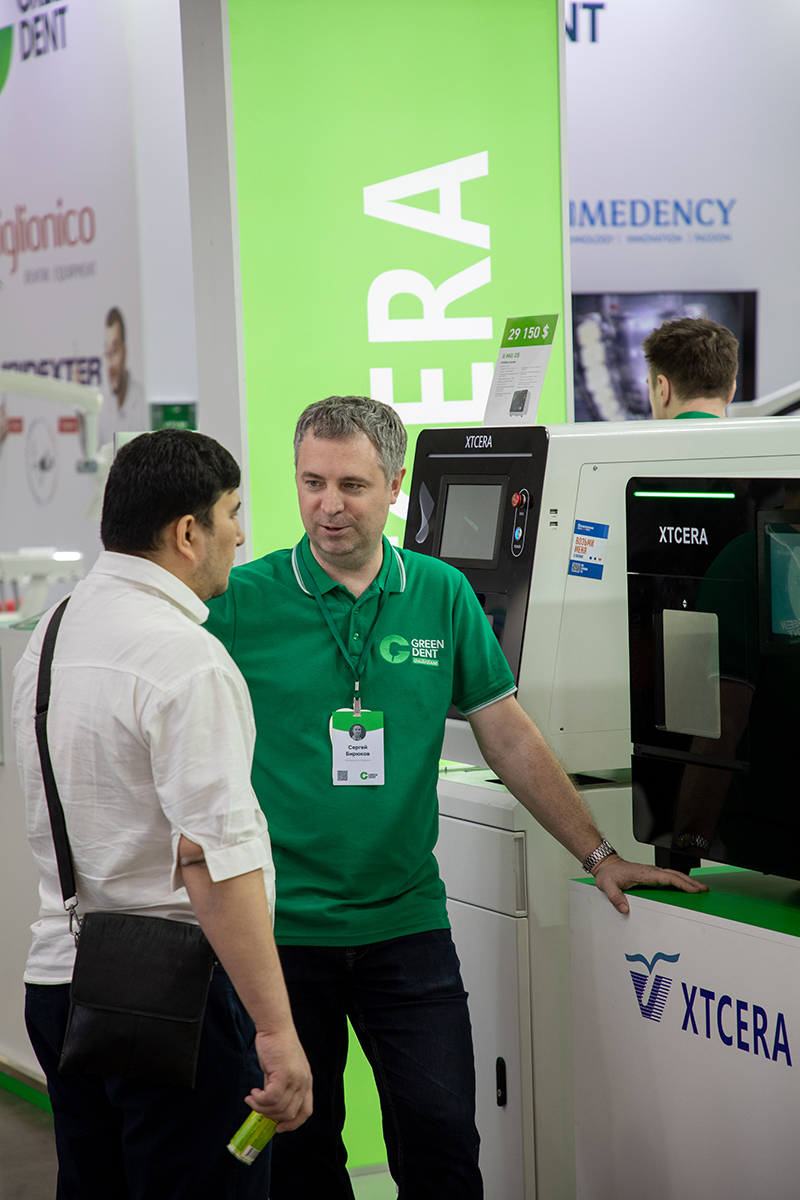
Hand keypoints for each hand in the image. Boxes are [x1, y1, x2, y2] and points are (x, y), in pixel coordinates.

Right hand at [246, 1028, 312, 1131]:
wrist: (275, 1027)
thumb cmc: (277, 1045)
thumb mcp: (283, 1070)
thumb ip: (280, 1087)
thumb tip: (269, 1105)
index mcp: (306, 1082)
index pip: (306, 1111)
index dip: (293, 1124)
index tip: (278, 1127)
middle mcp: (303, 1082)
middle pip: (290, 1113)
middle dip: (271, 1116)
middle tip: (258, 1108)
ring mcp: (295, 1079)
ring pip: (278, 1108)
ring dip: (261, 1108)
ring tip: (252, 1098)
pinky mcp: (283, 1075)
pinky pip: (270, 1098)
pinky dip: (259, 1100)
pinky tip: (254, 1093)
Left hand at [592, 855, 708, 914]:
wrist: (606, 865)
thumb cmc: (609, 874)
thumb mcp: (608, 886)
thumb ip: (616, 898)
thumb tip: (625, 909)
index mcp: (644, 873)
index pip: (667, 877)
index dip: (681, 883)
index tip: (693, 889)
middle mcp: (650, 871)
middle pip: (675, 875)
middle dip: (691, 882)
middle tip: (704, 889)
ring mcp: (651, 873)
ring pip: (673, 875)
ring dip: (687, 880)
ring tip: (700, 888)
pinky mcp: (651, 875)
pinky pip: (668, 877)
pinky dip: (679, 880)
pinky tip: (684, 886)